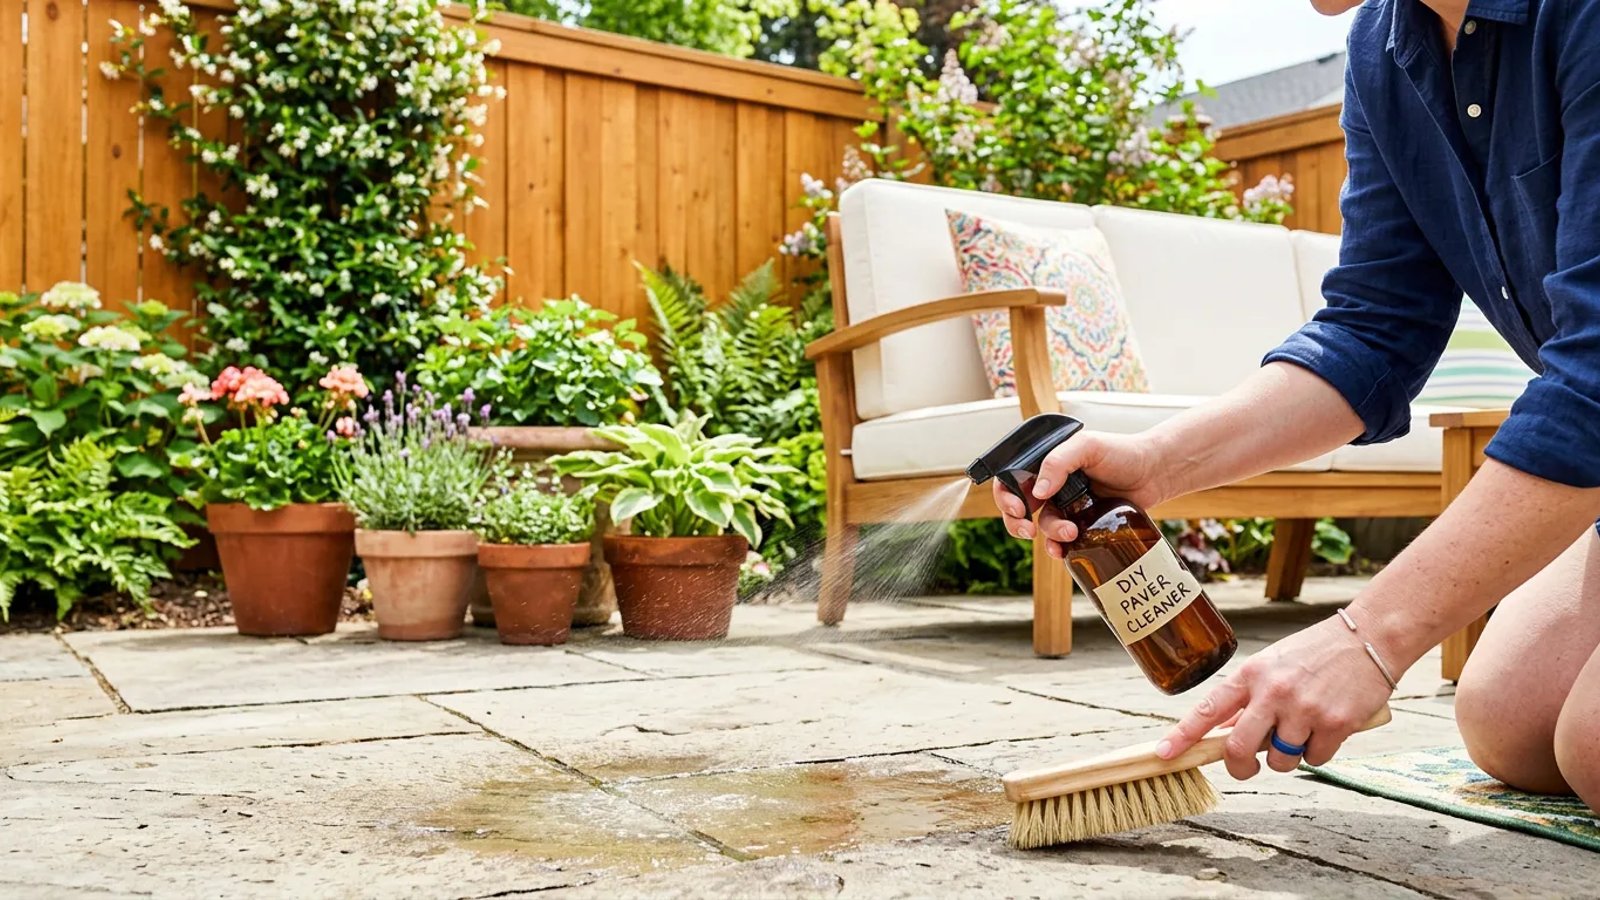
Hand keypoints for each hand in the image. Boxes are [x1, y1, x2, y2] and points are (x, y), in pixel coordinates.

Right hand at [991, 430, 1167, 558]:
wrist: (1155, 472)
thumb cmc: (1122, 452)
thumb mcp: (1087, 446)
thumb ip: (1059, 461)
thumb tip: (1038, 492)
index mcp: (1046, 464)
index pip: (1011, 480)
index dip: (1006, 497)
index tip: (1019, 509)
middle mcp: (1052, 486)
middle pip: (1018, 509)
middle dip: (1016, 523)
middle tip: (1028, 530)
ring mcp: (1067, 506)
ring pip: (1043, 527)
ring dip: (1049, 534)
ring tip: (1070, 532)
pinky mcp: (1083, 524)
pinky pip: (1063, 541)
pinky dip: (1059, 549)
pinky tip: (1064, 552)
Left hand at [1155, 615, 1395, 777]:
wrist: (1370, 637)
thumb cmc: (1316, 652)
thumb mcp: (1273, 665)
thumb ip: (1249, 699)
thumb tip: (1224, 733)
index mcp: (1251, 674)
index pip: (1207, 708)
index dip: (1183, 735)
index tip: (1164, 753)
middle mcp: (1273, 692)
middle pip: (1238, 748)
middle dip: (1240, 766)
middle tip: (1249, 765)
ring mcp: (1304, 709)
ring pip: (1280, 761)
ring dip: (1288, 756)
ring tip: (1303, 729)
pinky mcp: (1335, 724)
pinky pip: (1315, 760)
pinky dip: (1319, 752)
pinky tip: (1328, 727)